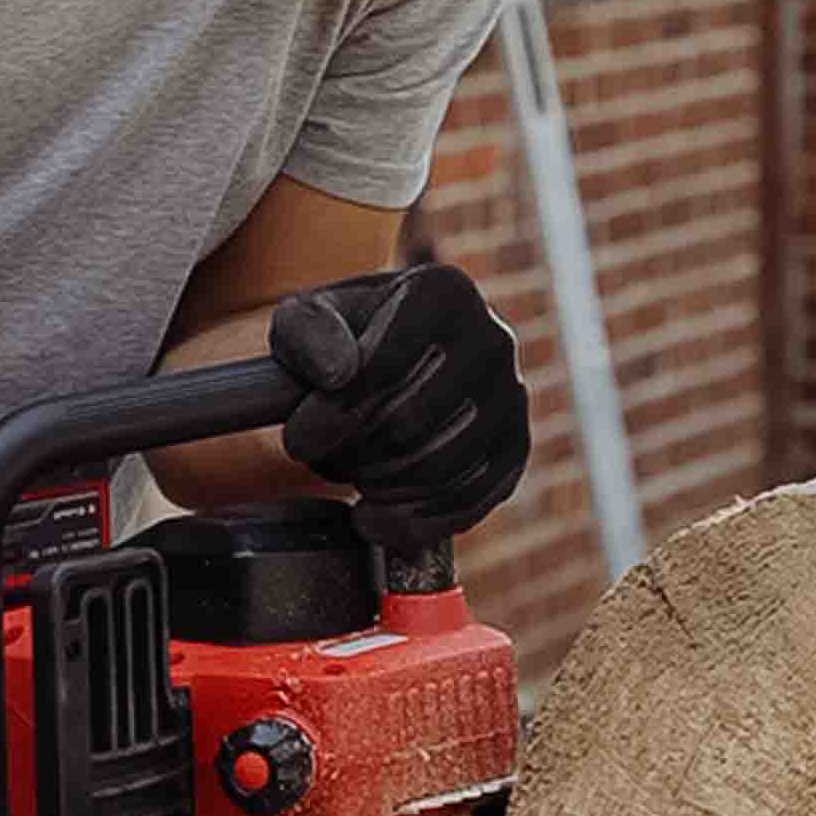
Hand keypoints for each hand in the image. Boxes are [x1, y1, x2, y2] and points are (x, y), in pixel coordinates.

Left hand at [269, 264, 530, 549]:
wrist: (399, 362)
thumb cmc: (345, 341)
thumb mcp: (308, 321)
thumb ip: (305, 332)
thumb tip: (336, 372)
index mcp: (442, 292)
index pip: (382, 367)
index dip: (330, 417)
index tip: (299, 441)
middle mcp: (492, 338)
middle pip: (408, 426)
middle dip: (350, 456)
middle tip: (323, 459)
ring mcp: (512, 396)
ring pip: (438, 470)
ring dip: (376, 488)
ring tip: (349, 476)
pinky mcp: (516, 449)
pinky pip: (468, 502)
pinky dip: (413, 522)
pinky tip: (373, 518)